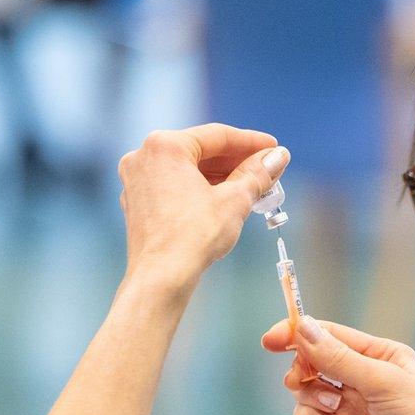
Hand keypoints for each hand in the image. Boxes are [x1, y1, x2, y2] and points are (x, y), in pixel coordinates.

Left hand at [118, 123, 287, 293]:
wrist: (162, 278)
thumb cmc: (193, 237)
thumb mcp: (235, 200)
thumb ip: (258, 173)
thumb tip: (278, 157)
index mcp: (165, 146)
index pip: (217, 136)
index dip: (251, 142)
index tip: (274, 149)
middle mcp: (144, 156)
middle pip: (201, 151)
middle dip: (237, 161)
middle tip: (268, 168)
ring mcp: (137, 180)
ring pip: (188, 169)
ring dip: (221, 176)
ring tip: (253, 186)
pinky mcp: (138, 203)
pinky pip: (175, 185)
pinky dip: (200, 188)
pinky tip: (225, 199)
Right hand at [261, 317, 414, 414]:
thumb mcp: (384, 381)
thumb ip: (341, 357)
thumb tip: (305, 327)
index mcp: (377, 354)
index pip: (330, 334)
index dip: (298, 332)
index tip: (271, 339)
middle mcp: (360, 377)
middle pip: (311, 362)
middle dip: (304, 370)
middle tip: (302, 379)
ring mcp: (348, 405)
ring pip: (305, 392)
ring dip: (313, 400)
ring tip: (336, 411)